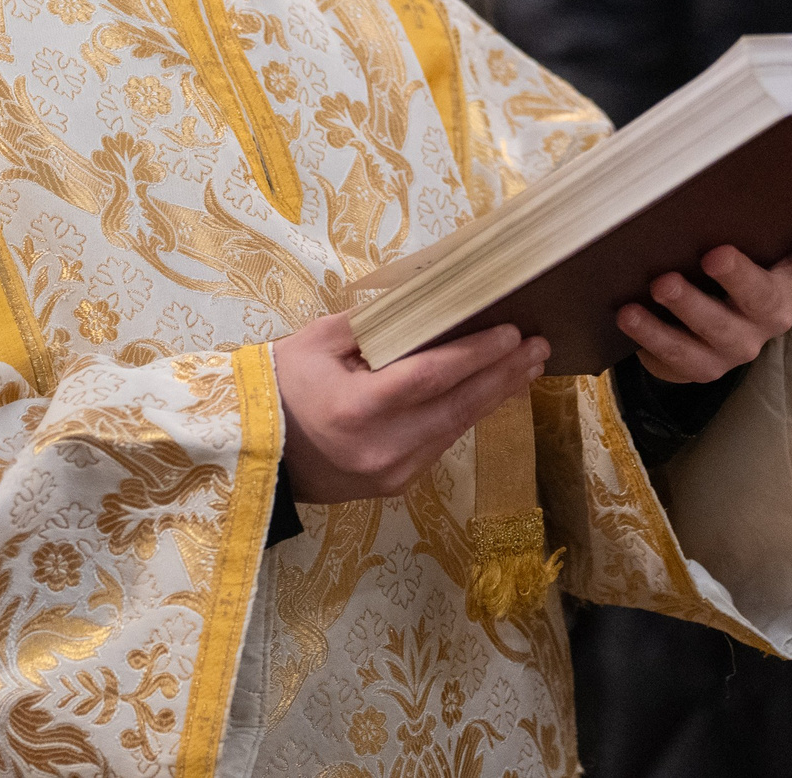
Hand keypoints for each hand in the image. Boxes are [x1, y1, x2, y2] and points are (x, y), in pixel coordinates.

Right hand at [272, 313, 548, 503]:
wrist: (252, 452)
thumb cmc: (280, 387)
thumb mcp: (316, 342)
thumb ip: (370, 325)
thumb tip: (425, 305)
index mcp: (357, 408)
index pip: (432, 376)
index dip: (476, 354)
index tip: (512, 333)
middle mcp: (382, 446)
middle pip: (457, 407)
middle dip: (503, 374)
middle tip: (539, 347)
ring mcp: (391, 472)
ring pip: (455, 428)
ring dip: (493, 396)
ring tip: (526, 366)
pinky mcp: (395, 484)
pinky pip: (439, 444)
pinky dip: (464, 416)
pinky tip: (486, 394)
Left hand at [617, 211, 791, 383]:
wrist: (689, 335)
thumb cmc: (710, 275)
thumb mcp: (728, 247)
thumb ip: (727, 221)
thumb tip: (691, 164)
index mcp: (781, 279)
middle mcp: (767, 314)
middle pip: (760, 298)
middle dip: (737, 277)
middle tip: (712, 256)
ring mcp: (738, 346)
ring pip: (715, 332)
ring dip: (683, 310)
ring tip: (655, 289)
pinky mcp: (704, 368)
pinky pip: (678, 357)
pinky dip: (652, 337)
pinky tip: (629, 317)